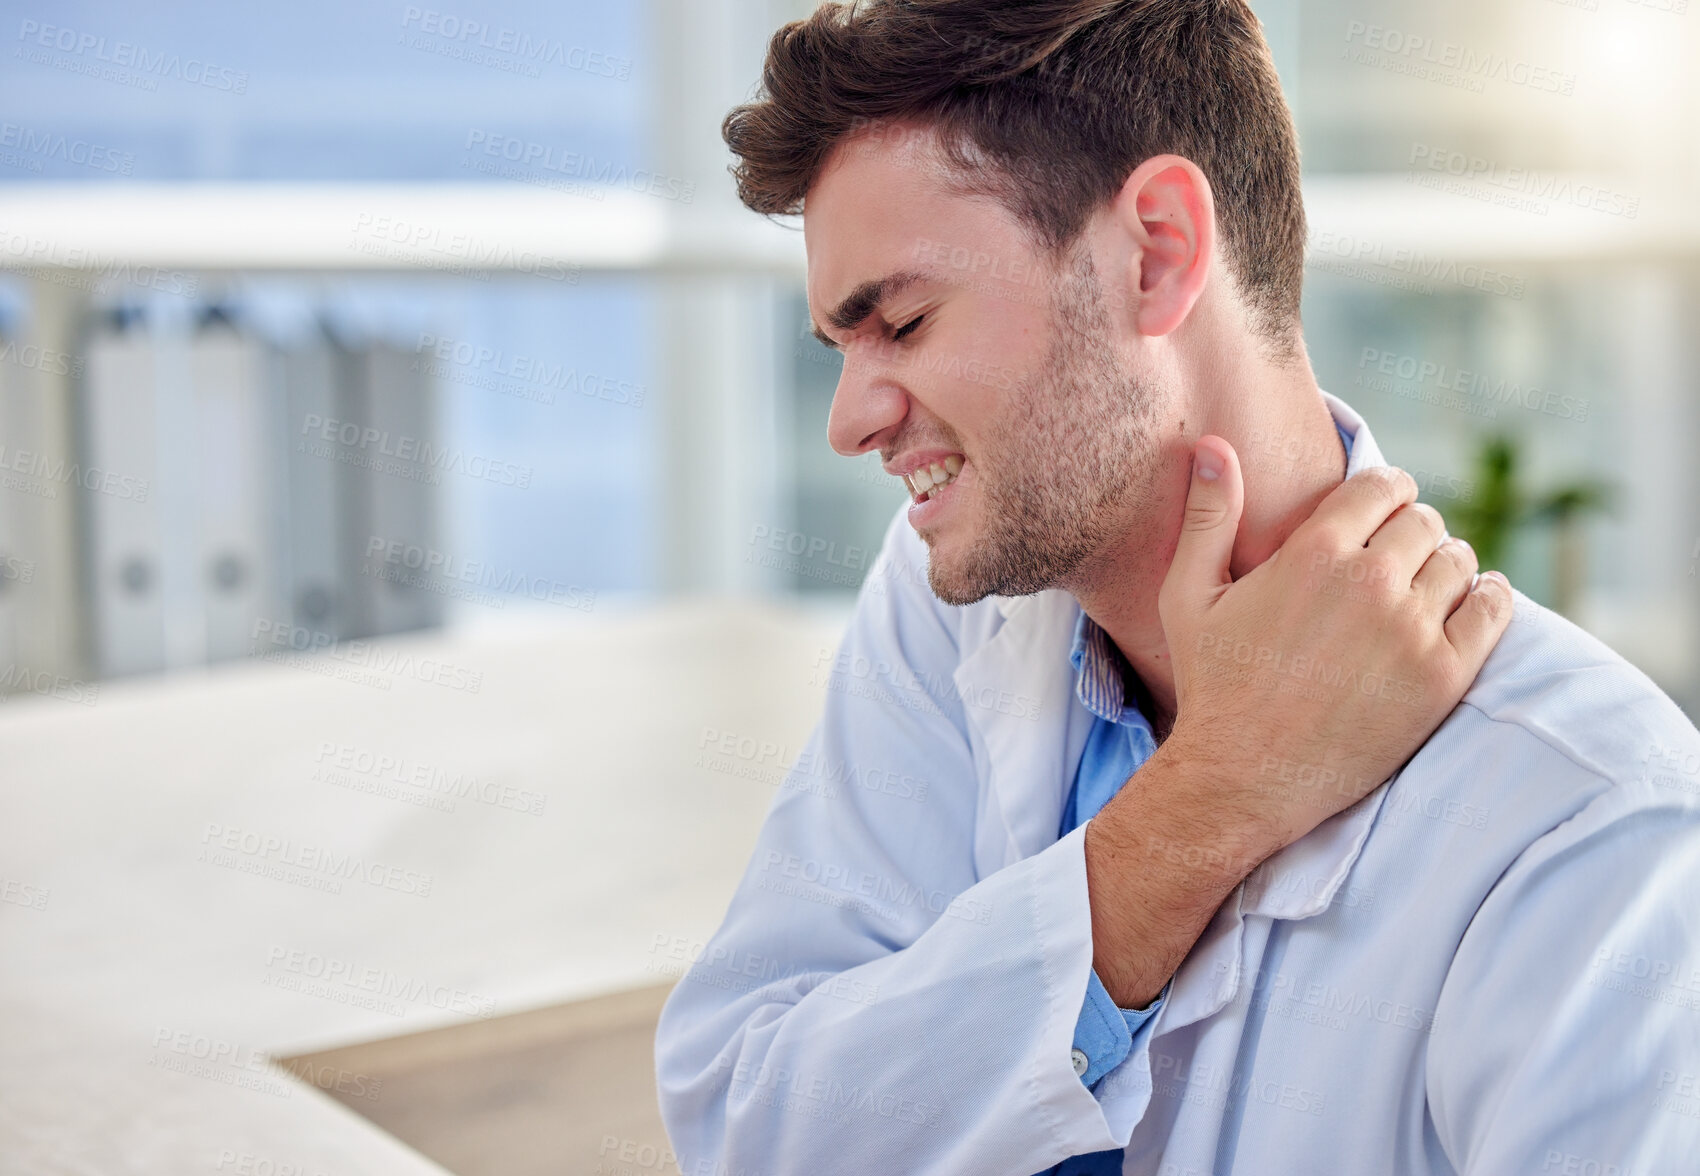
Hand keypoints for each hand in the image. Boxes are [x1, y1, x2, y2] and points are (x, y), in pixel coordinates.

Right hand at [1083, 435, 1510, 1006]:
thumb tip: (1213, 447)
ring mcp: (1412, 630)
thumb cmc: (1212, 685)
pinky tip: (1470, 604)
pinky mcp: (1442, 676)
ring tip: (1424, 587)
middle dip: (1411, 532)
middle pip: (1424, 521)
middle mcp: (1370, 582)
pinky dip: (1487, 599)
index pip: (1383, 486)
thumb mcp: (1189, 596)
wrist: (1243, 778)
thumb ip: (1208, 516)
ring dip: (1445, 565)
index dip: (1386, 494)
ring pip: (1459, 561)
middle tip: (1398, 558)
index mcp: (1313, 552)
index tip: (1383, 510)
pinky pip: (1492, 611)